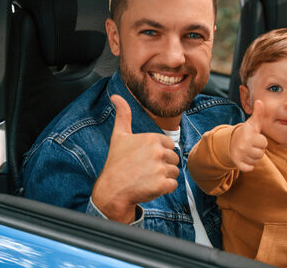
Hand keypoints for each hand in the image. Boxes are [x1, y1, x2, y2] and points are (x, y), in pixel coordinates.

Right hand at [91, 95, 179, 223]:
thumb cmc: (116, 163)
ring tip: (147, 178)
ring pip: (174, 172)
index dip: (158, 154)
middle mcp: (157, 152)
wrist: (112, 190)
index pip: (169, 146)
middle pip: (173, 159)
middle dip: (162, 166)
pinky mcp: (162, 185)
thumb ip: (123, 115)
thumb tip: (116, 96)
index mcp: (152, 138)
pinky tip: (149, 187)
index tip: (144, 159)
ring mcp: (160, 168)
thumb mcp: (119, 136)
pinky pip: (173, 185)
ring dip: (163, 177)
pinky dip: (164, 188)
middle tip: (145, 170)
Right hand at [230, 100, 267, 171]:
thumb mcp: (252, 123)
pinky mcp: (237, 164)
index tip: (254, 138)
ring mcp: (239, 155)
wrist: (229, 143)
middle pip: (261, 153)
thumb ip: (258, 113)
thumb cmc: (246, 133)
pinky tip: (244, 158)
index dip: (261, 141)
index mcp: (248, 135)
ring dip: (253, 157)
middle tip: (250, 145)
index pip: (264, 143)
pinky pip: (249, 168)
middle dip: (258, 150)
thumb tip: (259, 101)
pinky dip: (248, 165)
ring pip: (256, 161)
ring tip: (247, 150)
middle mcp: (243, 146)